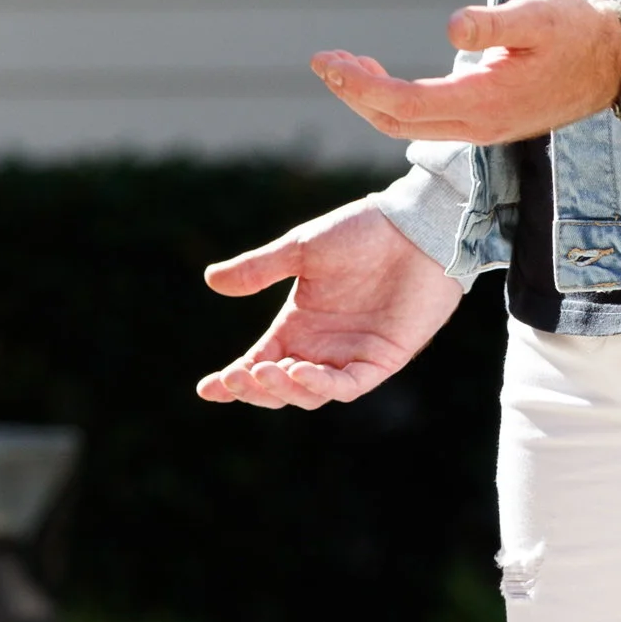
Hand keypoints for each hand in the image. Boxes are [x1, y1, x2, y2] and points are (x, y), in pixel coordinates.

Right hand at [196, 194, 465, 407]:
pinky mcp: (383, 359)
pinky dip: (323, 385)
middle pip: (281, 386)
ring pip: (311, 394)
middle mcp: (322, 347)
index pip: (260, 361)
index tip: (205, 389)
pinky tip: (300, 370)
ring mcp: (352, 356)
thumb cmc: (360, 233)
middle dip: (253, 389)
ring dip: (284, 388)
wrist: (414, 227)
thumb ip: (259, 268)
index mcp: (299, 324)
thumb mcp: (301, 249)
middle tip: (233, 378)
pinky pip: (349, 385)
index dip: (234, 380)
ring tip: (262, 371)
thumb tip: (210, 279)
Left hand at [310, 0, 620, 145]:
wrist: (616, 62)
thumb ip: (495, 23)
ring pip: (409, 125)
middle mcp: (479, 124)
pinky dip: (393, 100)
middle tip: (324, 60)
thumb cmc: (577, 32)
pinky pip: (426, 120)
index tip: (328, 62)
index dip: (361, 86)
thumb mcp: (538, 15)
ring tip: (344, 63)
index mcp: (485, 101)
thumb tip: (451, 27)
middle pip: (397, 122)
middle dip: (355, 92)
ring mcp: (482, 127)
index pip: (406, 103)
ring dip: (370, 97)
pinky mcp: (485, 119)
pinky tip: (380, 74)